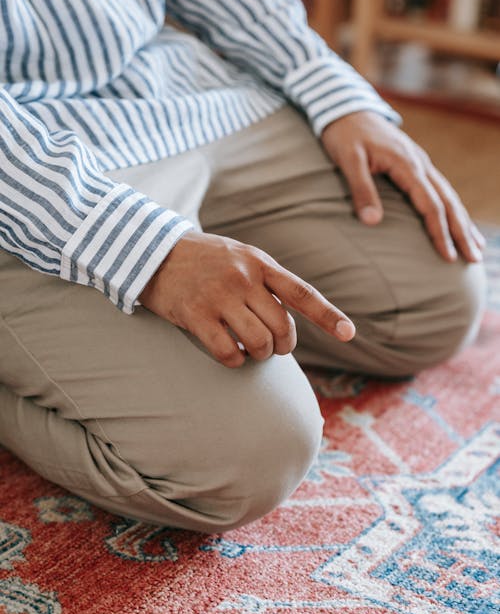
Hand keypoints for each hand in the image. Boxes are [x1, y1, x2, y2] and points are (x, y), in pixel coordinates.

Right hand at [139, 230, 354, 367]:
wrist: (153, 251)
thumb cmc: (203, 259)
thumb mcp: (240, 256)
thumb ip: (267, 280)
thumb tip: (291, 316)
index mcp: (259, 263)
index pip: (301, 292)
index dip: (327, 315)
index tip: (349, 334)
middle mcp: (243, 278)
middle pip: (282, 327)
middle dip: (282, 345)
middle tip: (271, 346)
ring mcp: (219, 296)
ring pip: (259, 343)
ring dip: (259, 356)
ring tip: (250, 351)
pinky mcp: (195, 315)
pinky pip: (228, 352)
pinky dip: (234, 361)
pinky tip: (230, 355)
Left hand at [321, 111, 484, 262]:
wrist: (345, 108)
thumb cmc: (344, 135)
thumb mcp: (348, 160)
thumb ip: (361, 190)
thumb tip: (372, 222)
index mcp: (407, 164)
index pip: (430, 205)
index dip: (439, 232)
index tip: (447, 256)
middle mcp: (420, 163)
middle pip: (448, 202)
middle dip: (462, 232)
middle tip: (474, 259)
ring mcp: (420, 162)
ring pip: (449, 195)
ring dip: (462, 221)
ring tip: (475, 246)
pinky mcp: (415, 163)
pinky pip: (440, 188)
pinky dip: (452, 208)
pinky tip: (457, 221)